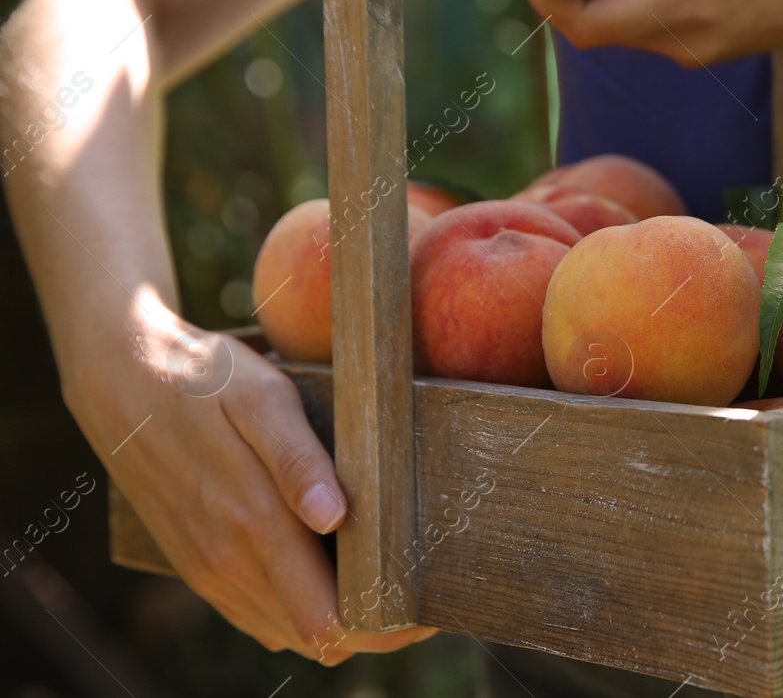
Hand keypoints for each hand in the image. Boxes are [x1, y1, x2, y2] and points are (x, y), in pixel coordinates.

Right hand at [67, 301, 436, 662]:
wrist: (120, 380)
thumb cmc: (204, 380)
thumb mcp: (262, 398)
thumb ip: (299, 460)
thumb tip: (336, 516)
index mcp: (252, 525)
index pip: (330, 620)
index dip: (385, 626)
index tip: (426, 603)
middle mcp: (227, 564)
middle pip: (317, 637)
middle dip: (374, 626)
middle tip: (419, 589)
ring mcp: (207, 570)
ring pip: (286, 632)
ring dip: (336, 620)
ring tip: (383, 578)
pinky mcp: (196, 565)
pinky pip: (256, 615)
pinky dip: (297, 610)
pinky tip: (326, 572)